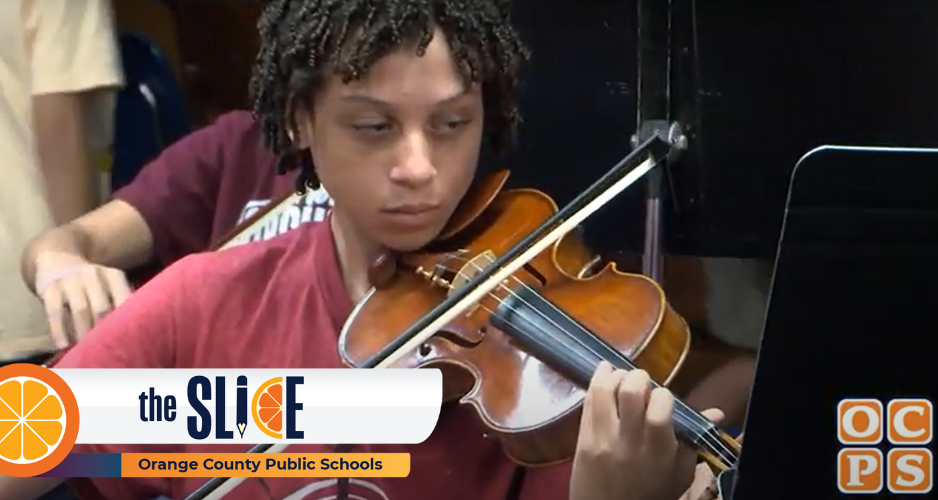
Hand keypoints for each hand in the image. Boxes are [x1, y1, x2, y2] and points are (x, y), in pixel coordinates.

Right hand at [33, 251, 132, 347]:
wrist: (57, 259)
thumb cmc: (91, 283)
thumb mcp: (108, 285)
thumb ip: (121, 302)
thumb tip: (138, 330)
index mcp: (113, 275)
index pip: (125, 298)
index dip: (128, 319)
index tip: (131, 339)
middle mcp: (93, 274)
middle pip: (103, 306)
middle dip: (105, 330)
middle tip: (108, 350)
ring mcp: (71, 280)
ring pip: (81, 309)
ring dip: (84, 332)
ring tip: (86, 350)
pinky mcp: (50, 288)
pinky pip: (54, 311)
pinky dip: (59, 330)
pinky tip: (63, 346)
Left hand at [570, 362, 724, 499]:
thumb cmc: (651, 496)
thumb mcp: (680, 476)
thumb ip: (693, 442)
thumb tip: (717, 413)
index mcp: (658, 451)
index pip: (660, 406)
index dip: (663, 394)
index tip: (663, 398)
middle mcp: (629, 441)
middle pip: (631, 391)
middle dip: (639, 377)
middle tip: (643, 382)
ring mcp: (602, 438)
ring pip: (605, 391)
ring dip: (616, 376)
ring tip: (623, 376)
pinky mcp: (583, 438)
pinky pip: (588, 402)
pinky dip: (597, 382)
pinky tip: (604, 374)